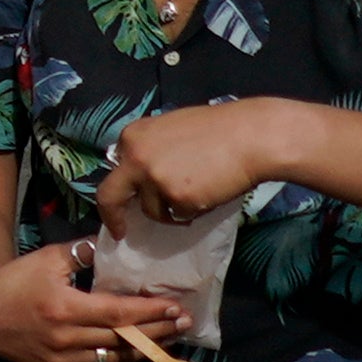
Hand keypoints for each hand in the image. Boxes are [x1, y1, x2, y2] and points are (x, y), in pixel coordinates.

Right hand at [0, 237, 188, 361]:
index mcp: (65, 308)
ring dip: (145, 350)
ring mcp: (61, 360)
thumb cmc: (13, 282)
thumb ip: (81, 253)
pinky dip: (120, 361)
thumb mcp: (46, 259)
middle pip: (123, 338)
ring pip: (114, 358)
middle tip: (185, 324)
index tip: (176, 308)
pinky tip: (137, 353)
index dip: (151, 312)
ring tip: (169, 340)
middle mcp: (66, 339)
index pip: (119, 314)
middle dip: (159, 331)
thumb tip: (110, 243)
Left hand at [96, 98, 304, 228]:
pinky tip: (209, 193)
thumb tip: (143, 173)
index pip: (114, 170)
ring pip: (152, 210)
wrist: (251, 136)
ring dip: (170, 210)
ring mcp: (155, 180)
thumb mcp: (172, 129)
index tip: (124, 202)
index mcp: (132, 136)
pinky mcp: (177, 199)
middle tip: (120, 231)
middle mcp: (136, 157)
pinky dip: (192, 211)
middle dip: (112, 217)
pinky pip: (179, 215)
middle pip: (109, 195)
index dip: (122, 188)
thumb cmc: (219, 129)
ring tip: (197, 193)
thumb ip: (151, 149)